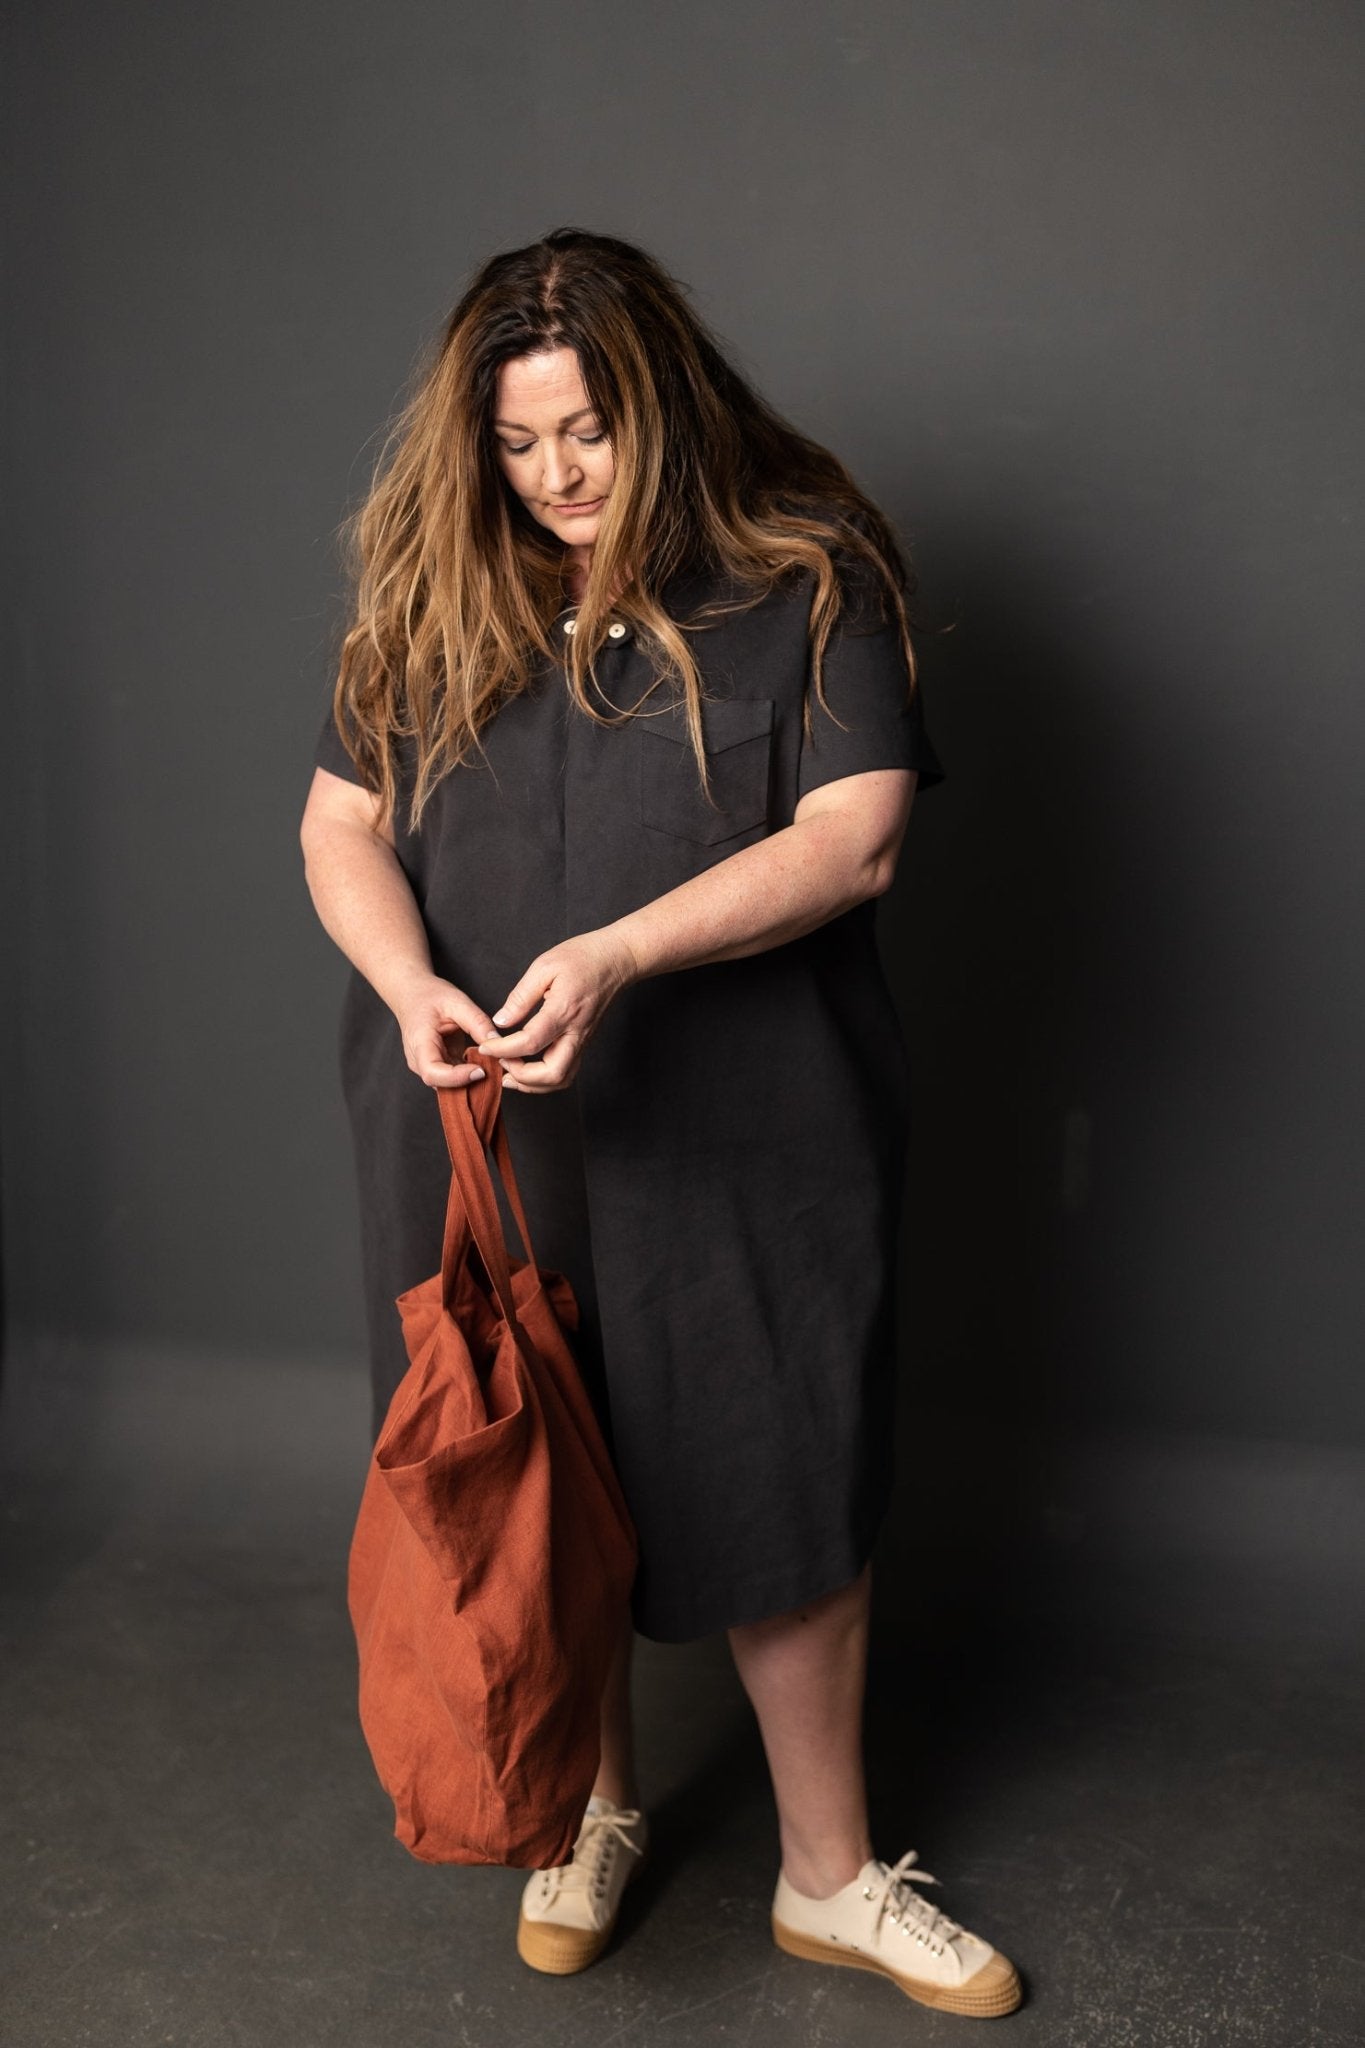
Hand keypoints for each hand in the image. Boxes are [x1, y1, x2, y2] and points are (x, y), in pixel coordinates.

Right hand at [393, 974, 499, 1088]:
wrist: (412, 995)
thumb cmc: (429, 996)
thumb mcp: (457, 1002)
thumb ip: (477, 1022)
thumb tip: (496, 1041)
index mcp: (420, 1044)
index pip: (433, 1073)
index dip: (457, 1078)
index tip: (480, 1071)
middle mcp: (419, 1061)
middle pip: (442, 1085)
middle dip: (470, 1085)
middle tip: (496, 1072)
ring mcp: (427, 1066)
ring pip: (450, 1086)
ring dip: (472, 1083)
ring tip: (494, 1070)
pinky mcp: (438, 1066)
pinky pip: (454, 1079)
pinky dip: (471, 1075)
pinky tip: (488, 1067)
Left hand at [474, 930, 638, 1093]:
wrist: (617, 960)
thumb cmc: (582, 957)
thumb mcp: (544, 967)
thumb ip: (521, 997)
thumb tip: (501, 1021)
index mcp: (563, 1011)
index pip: (530, 1043)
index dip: (503, 1050)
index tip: (486, 1047)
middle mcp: (576, 1032)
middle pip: (551, 1074)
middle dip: (522, 1077)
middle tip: (502, 1063)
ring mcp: (583, 1040)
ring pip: (562, 1079)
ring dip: (534, 1084)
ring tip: (511, 1072)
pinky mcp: (584, 1041)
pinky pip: (567, 1071)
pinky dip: (544, 1078)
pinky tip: (528, 1068)